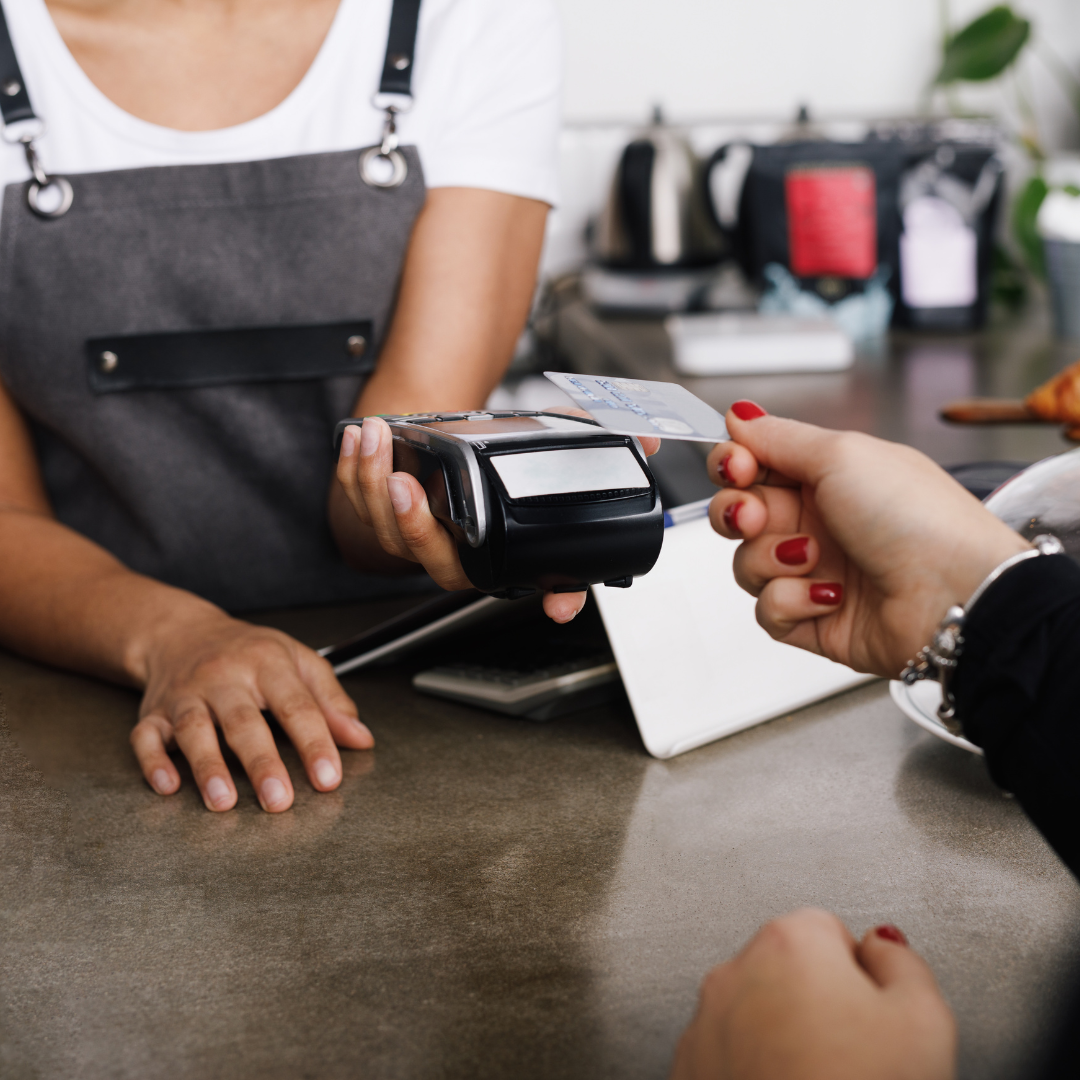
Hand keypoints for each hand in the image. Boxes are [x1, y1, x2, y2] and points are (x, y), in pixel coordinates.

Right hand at [129, 609, 372, 811]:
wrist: (182, 632)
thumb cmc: (249, 652)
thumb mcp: (299, 661)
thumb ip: (331, 701)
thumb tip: (361, 739)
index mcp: (267, 663)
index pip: (296, 705)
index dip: (314, 743)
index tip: (329, 778)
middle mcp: (224, 677)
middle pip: (244, 721)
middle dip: (261, 763)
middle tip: (279, 800)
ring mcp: (185, 695)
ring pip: (194, 729)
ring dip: (207, 767)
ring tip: (224, 801)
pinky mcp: (153, 713)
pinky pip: (146, 736)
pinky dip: (154, 762)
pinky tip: (168, 785)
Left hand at [336, 414, 659, 623]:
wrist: (443, 450)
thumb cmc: (492, 460)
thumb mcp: (546, 448)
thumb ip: (593, 441)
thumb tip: (649, 442)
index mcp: (500, 553)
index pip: (534, 585)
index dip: (555, 596)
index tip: (560, 604)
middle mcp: (458, 556)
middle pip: (433, 557)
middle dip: (413, 524)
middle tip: (408, 487)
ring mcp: (414, 541)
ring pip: (385, 530)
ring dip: (371, 485)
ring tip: (375, 438)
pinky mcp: (379, 517)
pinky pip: (357, 504)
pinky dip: (352, 471)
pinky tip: (360, 439)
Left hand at [669, 908, 955, 1079]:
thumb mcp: (924, 1023)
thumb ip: (905, 962)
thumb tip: (884, 944)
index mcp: (790, 943)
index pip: (832, 932)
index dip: (861, 980)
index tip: (873, 1019)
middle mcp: (734, 973)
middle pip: (789, 972)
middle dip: (819, 1006)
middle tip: (853, 1058)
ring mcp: (704, 1024)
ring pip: (756, 1016)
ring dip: (783, 1040)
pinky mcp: (688, 1069)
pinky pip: (729, 1056)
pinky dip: (753, 1071)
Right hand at [707, 404, 1029, 677]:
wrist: (955, 595)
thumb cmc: (916, 518)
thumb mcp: (842, 454)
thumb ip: (778, 436)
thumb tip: (739, 414)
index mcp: (826, 475)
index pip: (753, 465)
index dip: (733, 464)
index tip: (737, 466)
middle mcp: (817, 521)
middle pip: (738, 513)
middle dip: (736, 513)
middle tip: (753, 516)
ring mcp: (814, 571)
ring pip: (746, 563)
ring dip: (771, 559)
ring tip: (814, 558)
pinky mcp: (812, 619)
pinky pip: (767, 610)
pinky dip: (791, 601)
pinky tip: (830, 595)